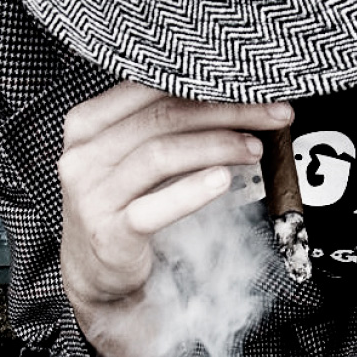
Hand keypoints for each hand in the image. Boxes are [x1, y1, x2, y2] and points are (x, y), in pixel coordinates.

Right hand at [58, 81, 292, 356]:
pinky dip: (192, 191)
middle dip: (227, 112)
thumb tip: (231, 102)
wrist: (95, 272)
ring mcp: (92, 195)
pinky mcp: (109, 232)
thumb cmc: (121, 208)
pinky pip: (154, 207)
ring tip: (254, 149)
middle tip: (271, 116)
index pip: (154, 88)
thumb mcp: (131, 159)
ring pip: (161, 154)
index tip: (257, 89)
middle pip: (164, 116)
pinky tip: (224, 181)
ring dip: (217, 146)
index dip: (211, 84)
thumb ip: (161, 129)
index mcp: (88, 124)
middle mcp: (84, 154)